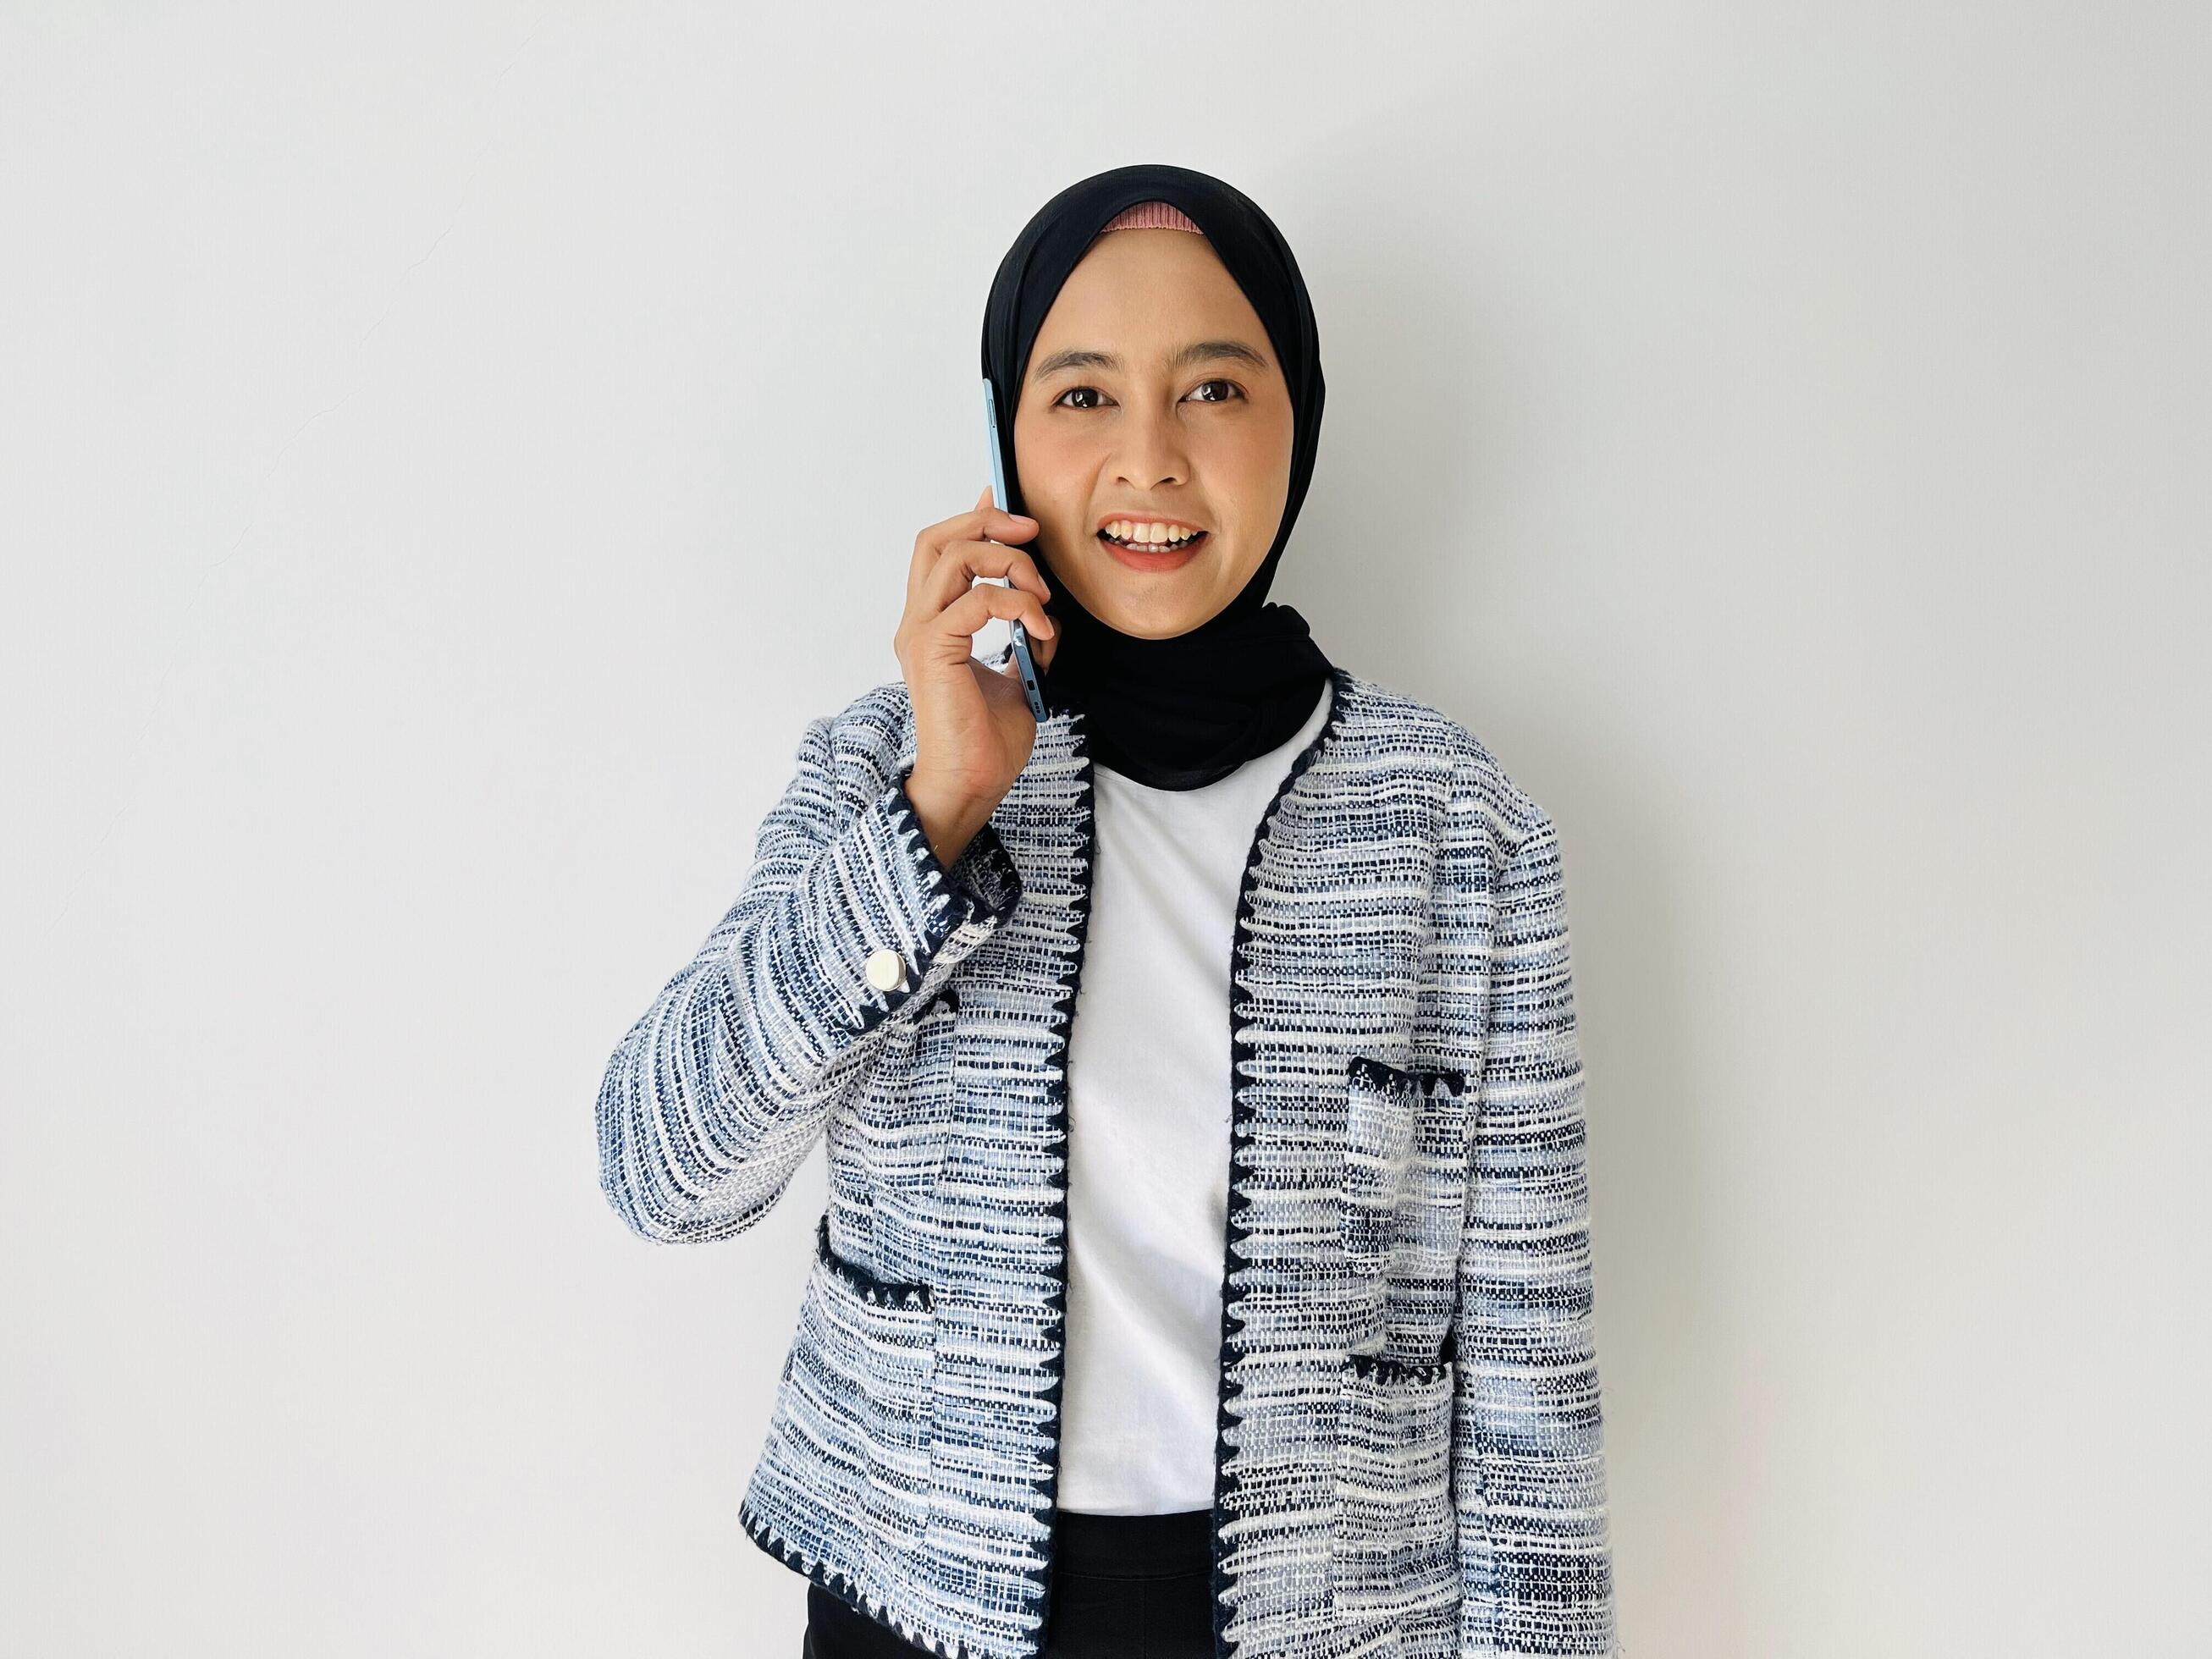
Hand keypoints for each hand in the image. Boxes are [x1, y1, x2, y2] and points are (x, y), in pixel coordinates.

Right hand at [892, 487, 1061, 863]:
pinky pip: (976, 600)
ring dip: (1009, 563)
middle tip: (1031, 533)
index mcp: (931, 626)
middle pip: (937, 538)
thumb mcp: (1019, 677)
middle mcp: (918, 623)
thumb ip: (1024, 638)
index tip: (1010, 504)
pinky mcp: (934, 650)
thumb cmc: (988, 743)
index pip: (942, 551)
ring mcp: (921, 635)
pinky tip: (1041, 631)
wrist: (971, 786)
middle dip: (988, 522)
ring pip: (954, 557)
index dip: (975, 518)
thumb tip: (1044, 609)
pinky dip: (1017, 605)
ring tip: (1041, 596)